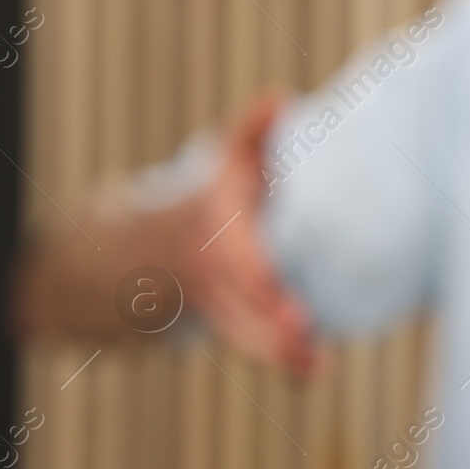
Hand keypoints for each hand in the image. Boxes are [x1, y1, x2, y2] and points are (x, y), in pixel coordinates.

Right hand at [171, 92, 315, 376]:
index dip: (255, 274)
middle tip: (306, 338)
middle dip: (270, 323)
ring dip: (277, 352)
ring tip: (314, 367)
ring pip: (242, 331)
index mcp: (214, 225)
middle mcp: (208, 267)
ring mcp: (214, 299)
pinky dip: (279, 359)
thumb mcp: (231, 160)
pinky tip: (311, 371)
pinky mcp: (229, 321)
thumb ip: (251, 132)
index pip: (234, 255)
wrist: (155, 243)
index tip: (276, 288)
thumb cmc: (221, 194)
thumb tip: (277, 97)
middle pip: (238, 302)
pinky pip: (250, 341)